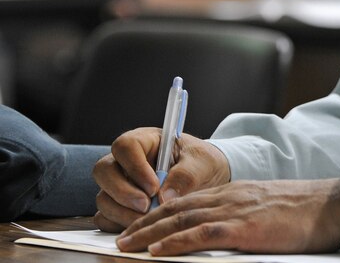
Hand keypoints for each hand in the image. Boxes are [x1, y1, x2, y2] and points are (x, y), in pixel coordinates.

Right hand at [92, 129, 229, 231]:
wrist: (208, 179)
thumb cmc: (202, 163)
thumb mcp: (202, 163)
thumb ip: (185, 176)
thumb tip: (164, 198)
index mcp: (145, 141)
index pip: (125, 146)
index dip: (135, 167)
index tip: (154, 187)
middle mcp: (126, 162)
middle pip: (104, 171)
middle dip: (123, 192)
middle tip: (146, 206)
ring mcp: (119, 184)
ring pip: (103, 197)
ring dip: (122, 212)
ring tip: (150, 219)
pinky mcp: (118, 207)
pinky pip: (105, 218)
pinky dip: (118, 226)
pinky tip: (142, 227)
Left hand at [115, 178, 339, 255]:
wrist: (331, 205)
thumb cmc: (306, 213)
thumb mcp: (269, 211)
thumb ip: (244, 218)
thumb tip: (226, 235)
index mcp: (236, 193)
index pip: (188, 201)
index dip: (160, 214)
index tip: (140, 226)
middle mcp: (230, 197)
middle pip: (177, 208)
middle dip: (145, 223)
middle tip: (120, 238)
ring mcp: (236, 211)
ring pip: (182, 219)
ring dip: (150, 233)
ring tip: (126, 246)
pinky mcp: (245, 227)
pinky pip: (202, 233)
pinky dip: (176, 241)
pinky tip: (158, 250)